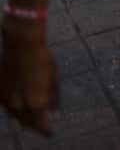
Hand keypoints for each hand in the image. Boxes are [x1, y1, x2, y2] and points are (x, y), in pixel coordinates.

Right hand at [1, 21, 58, 136]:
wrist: (22, 46)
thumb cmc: (43, 60)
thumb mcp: (54, 78)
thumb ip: (53, 97)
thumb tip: (53, 110)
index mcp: (36, 102)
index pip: (41, 125)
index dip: (46, 130)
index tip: (50, 132)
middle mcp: (19, 105)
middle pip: (26, 123)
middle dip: (35, 126)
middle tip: (41, 126)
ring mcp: (6, 100)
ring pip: (15, 116)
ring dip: (24, 118)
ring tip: (31, 117)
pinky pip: (7, 106)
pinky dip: (15, 108)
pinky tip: (20, 104)